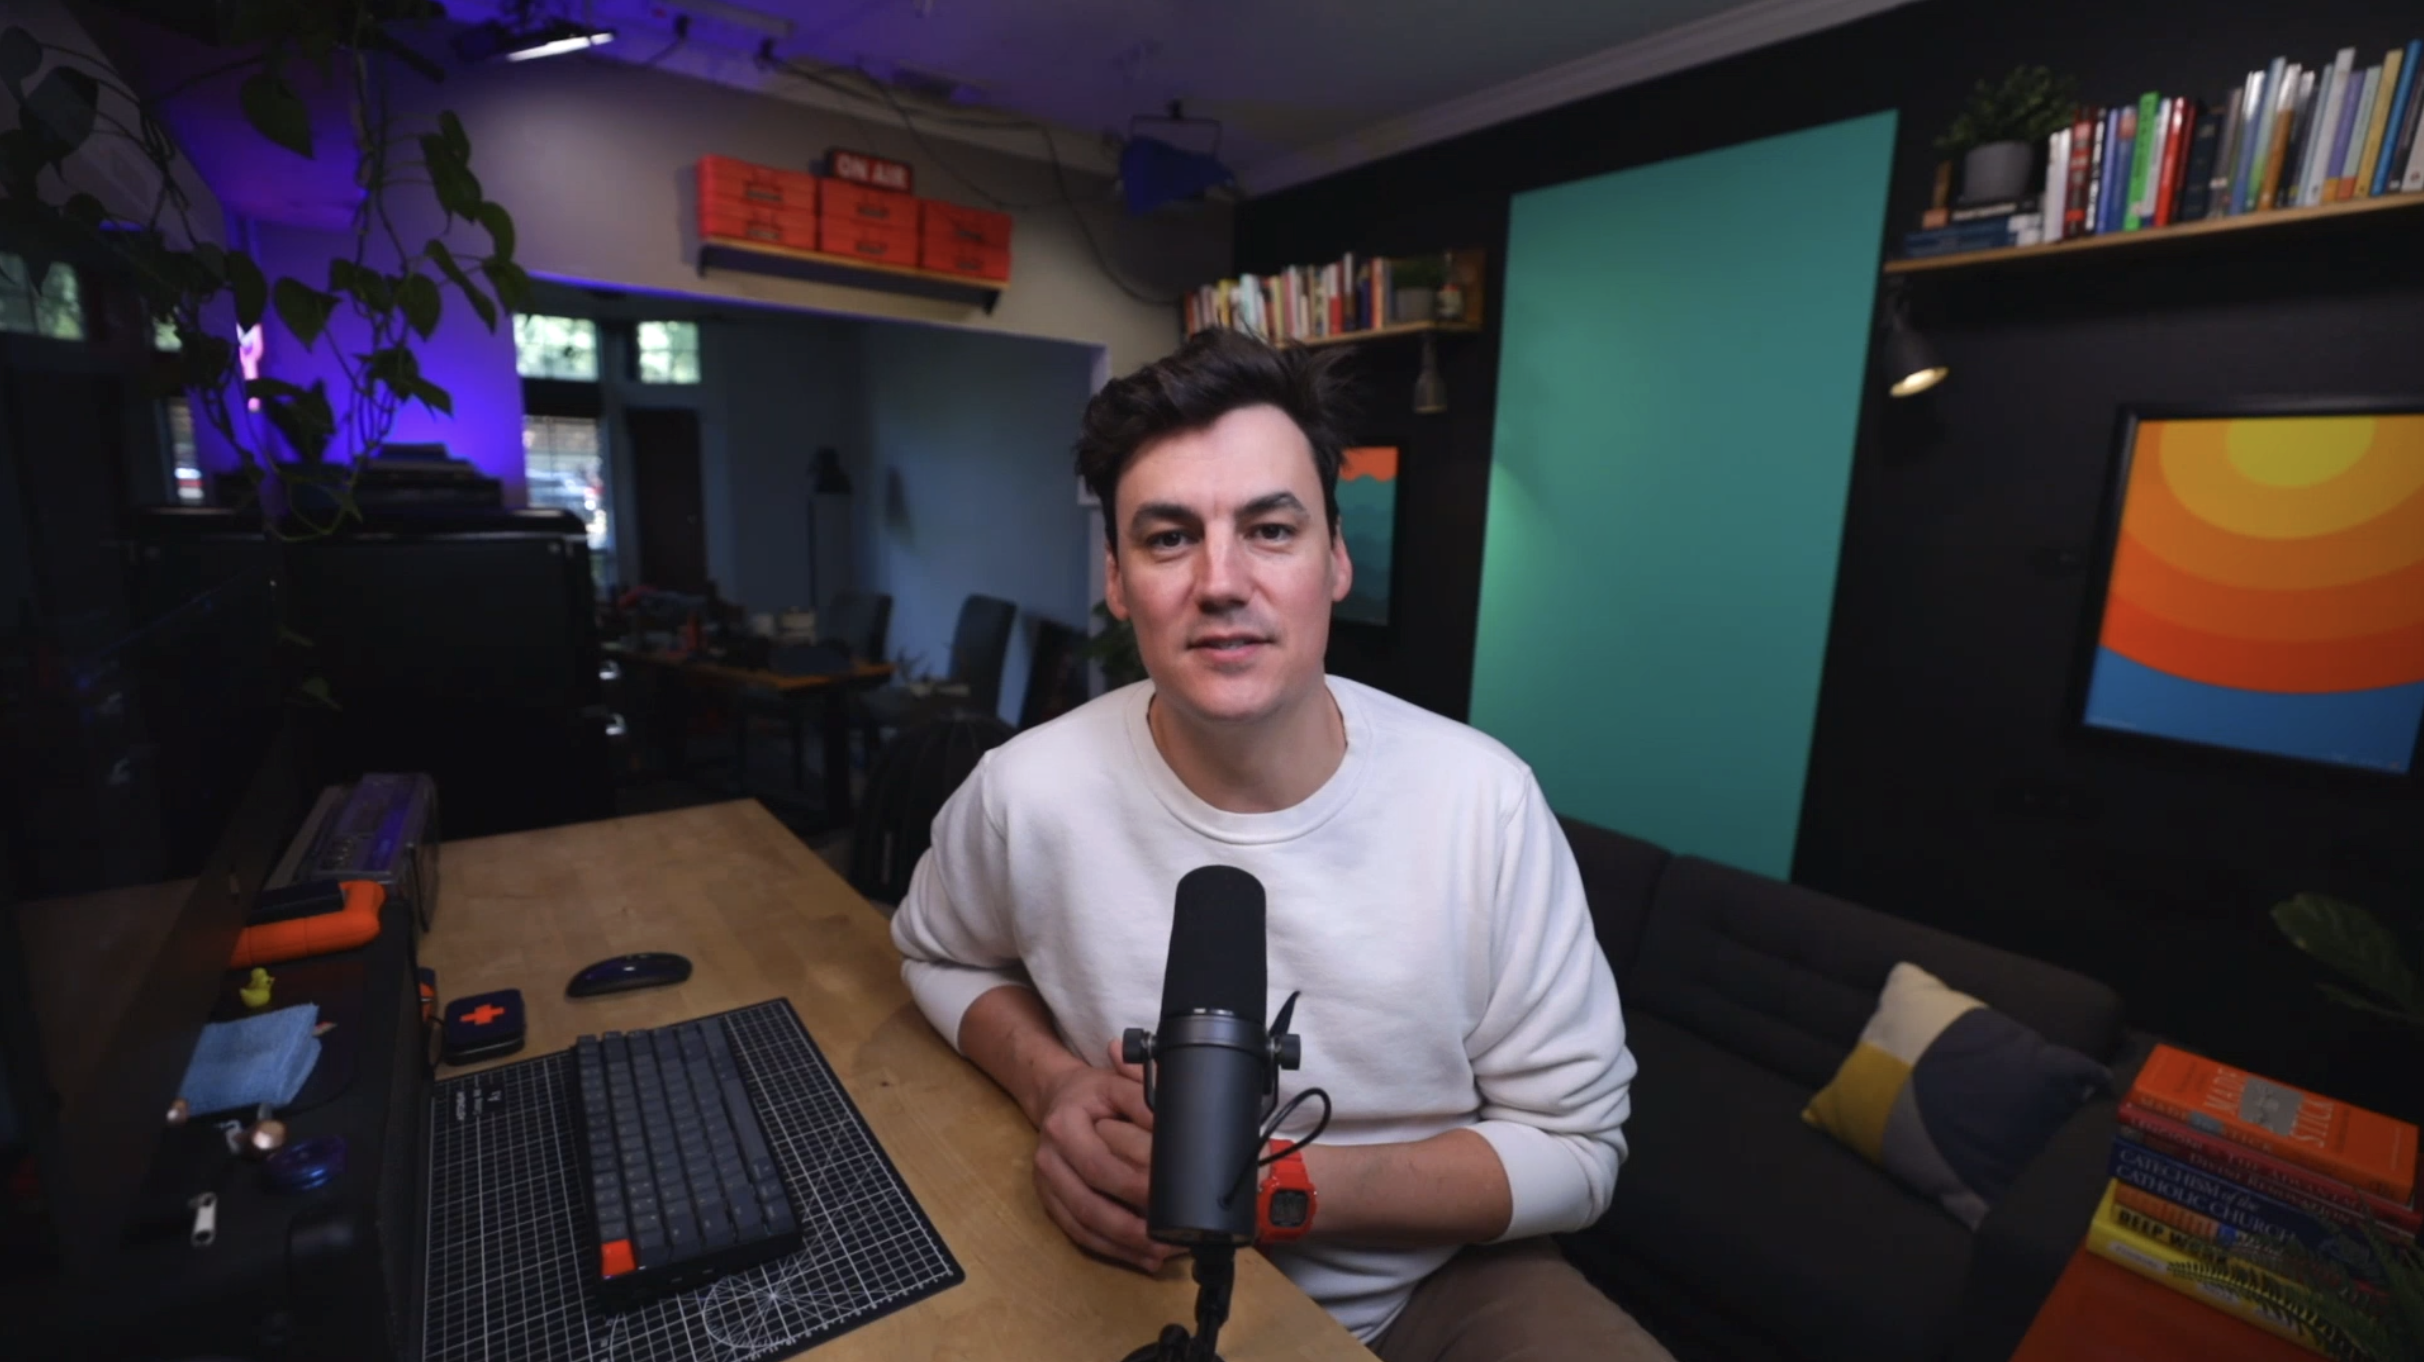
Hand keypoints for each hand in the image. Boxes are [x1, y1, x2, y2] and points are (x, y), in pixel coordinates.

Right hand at [1030, 1040, 1177, 1273]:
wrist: (1057, 1099)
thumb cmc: (1094, 1094)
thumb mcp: (1117, 1084)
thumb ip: (1143, 1096)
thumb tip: (1171, 1124)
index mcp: (1063, 1127)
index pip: (1100, 1164)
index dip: (1134, 1185)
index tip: (1170, 1195)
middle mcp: (1049, 1160)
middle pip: (1090, 1203)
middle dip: (1132, 1225)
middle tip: (1170, 1235)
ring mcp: (1047, 1187)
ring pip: (1084, 1227)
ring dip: (1124, 1245)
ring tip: (1162, 1253)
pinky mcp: (1051, 1204)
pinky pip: (1081, 1236)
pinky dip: (1114, 1250)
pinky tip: (1144, 1258)